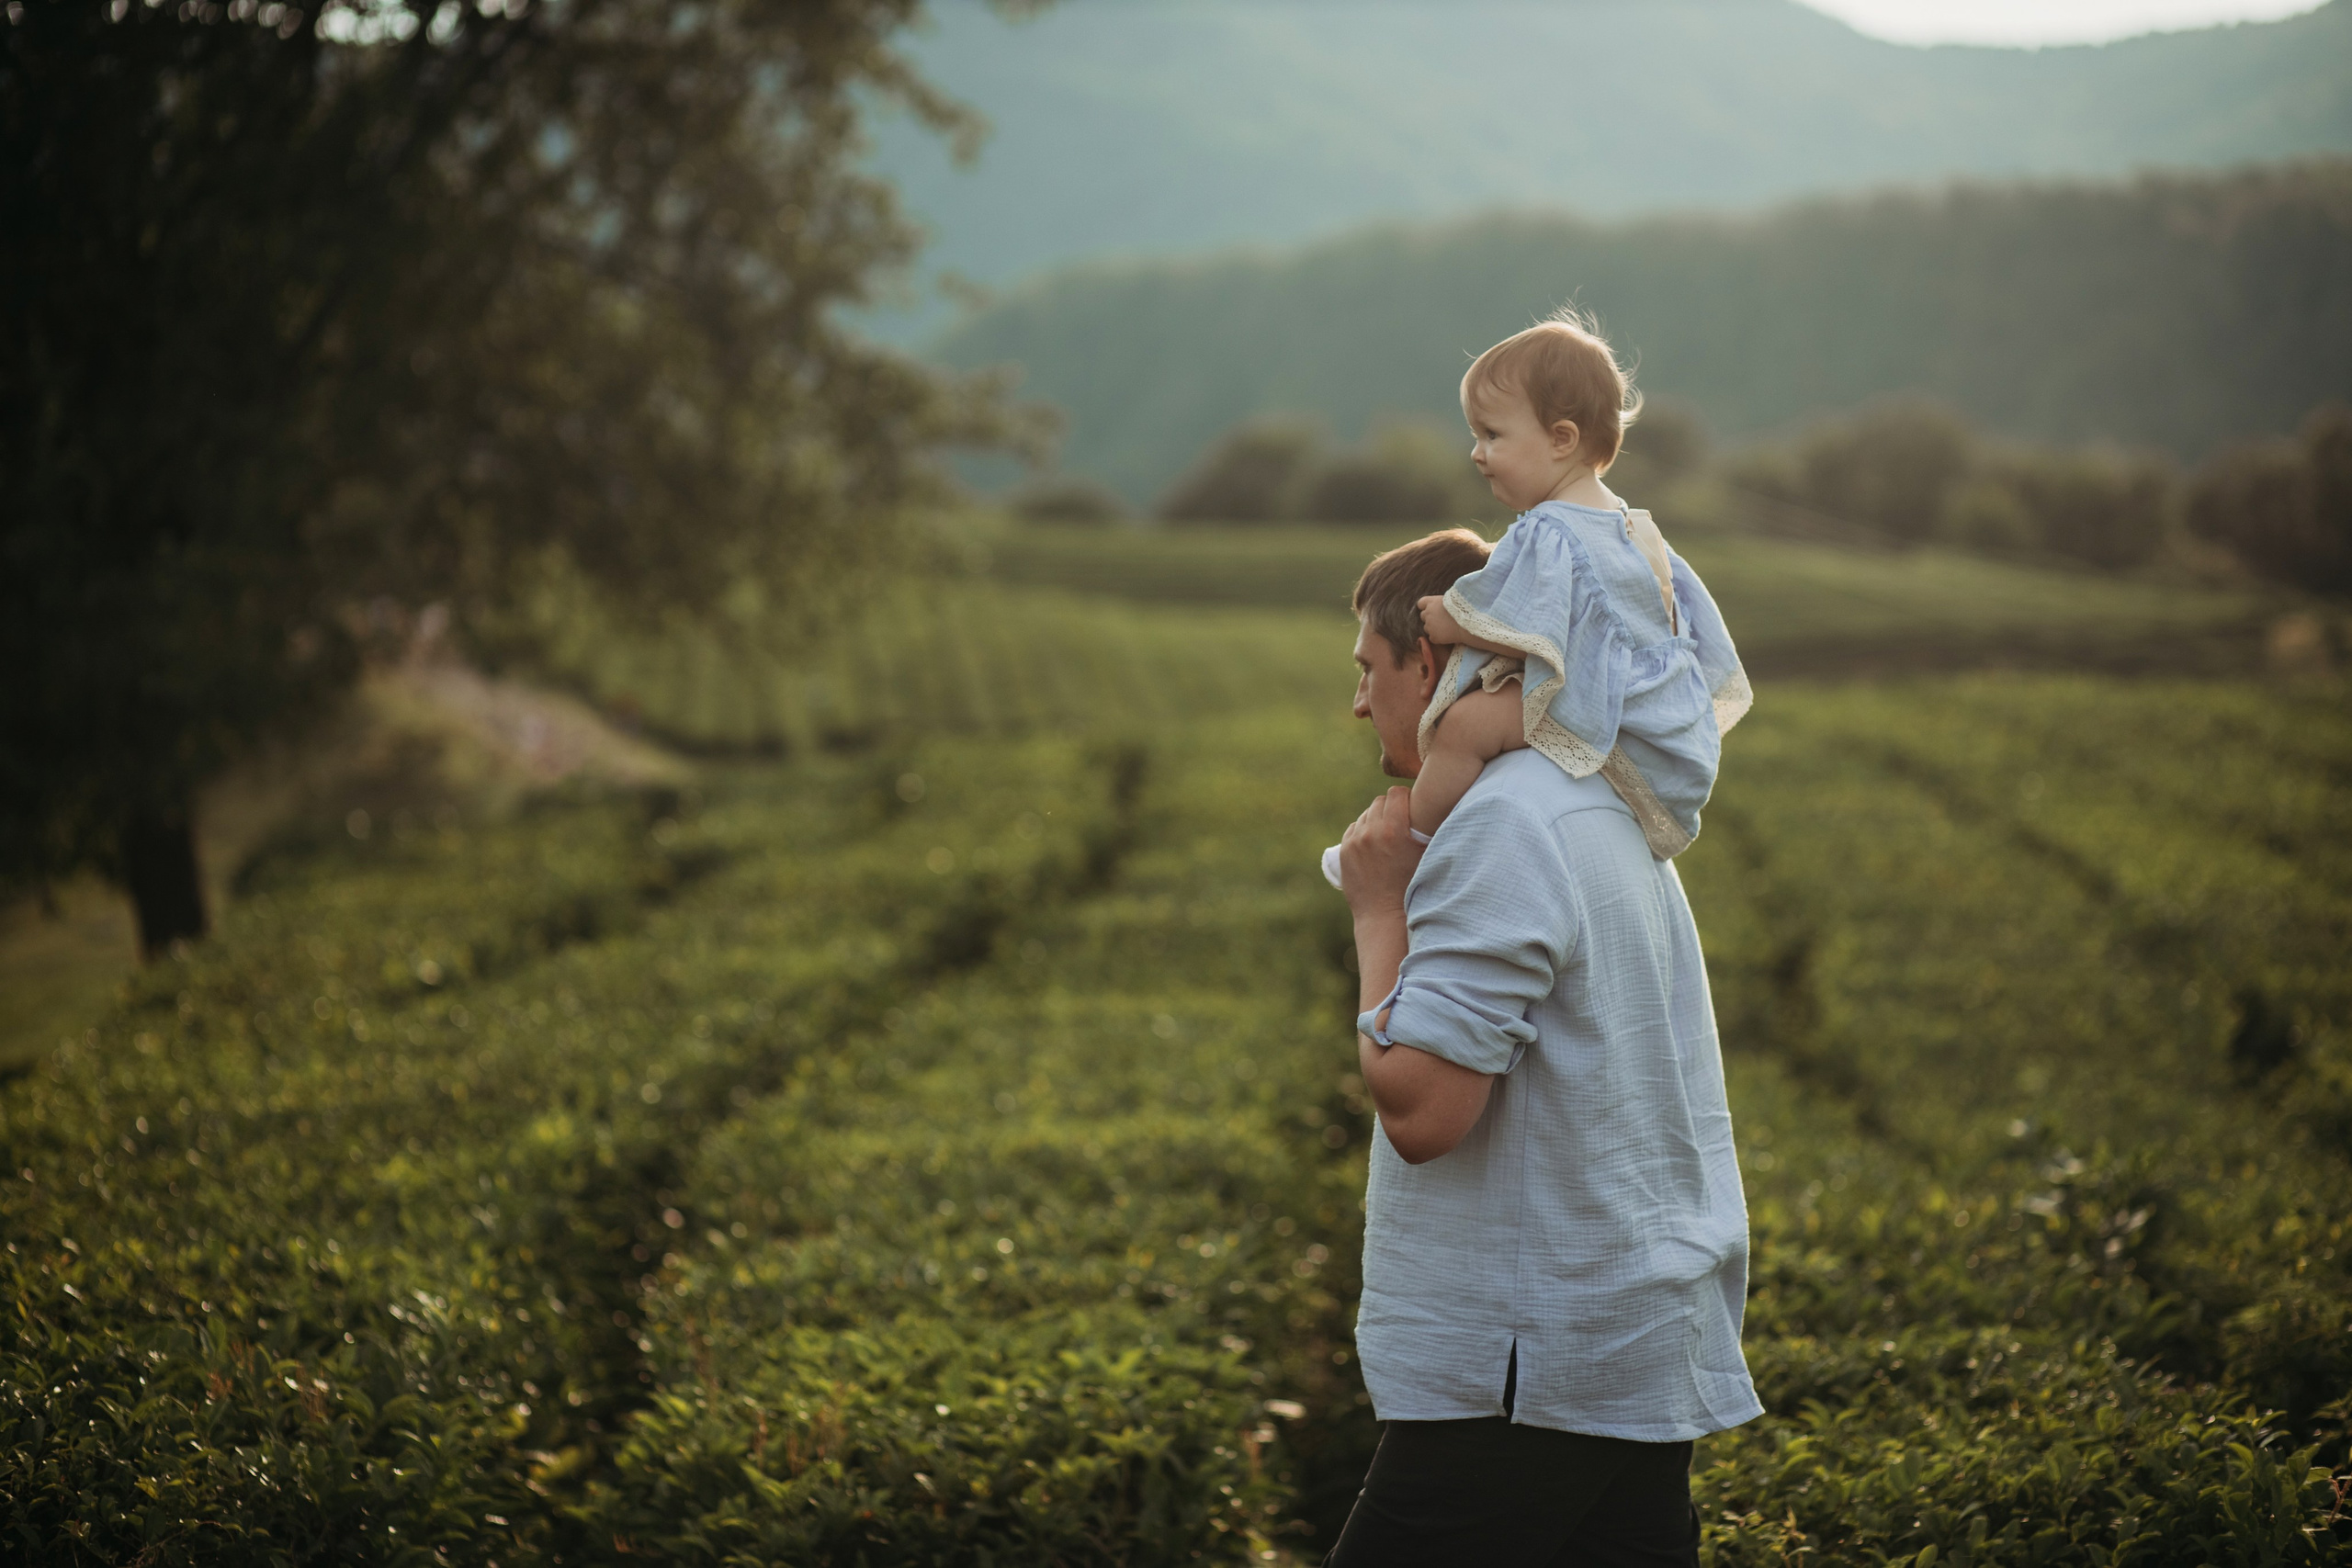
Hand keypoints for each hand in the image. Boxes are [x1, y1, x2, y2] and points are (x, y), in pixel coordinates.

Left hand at [1338, 786, 1422, 916]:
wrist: (1385, 915)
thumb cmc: (1412, 886)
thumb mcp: (1427, 856)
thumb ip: (1429, 830)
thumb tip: (1441, 808)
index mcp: (1393, 829)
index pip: (1397, 793)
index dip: (1406, 797)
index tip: (1412, 805)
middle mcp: (1372, 832)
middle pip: (1380, 801)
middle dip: (1391, 807)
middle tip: (1401, 820)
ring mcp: (1355, 841)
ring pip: (1366, 814)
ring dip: (1376, 818)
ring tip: (1387, 833)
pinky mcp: (1344, 850)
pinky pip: (1354, 828)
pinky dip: (1363, 830)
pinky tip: (1373, 841)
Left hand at [1416, 594, 1464, 645]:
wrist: (1469, 624)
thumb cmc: (1464, 610)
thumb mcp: (1452, 600)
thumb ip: (1441, 602)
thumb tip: (1439, 604)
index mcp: (1432, 602)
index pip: (1420, 603)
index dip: (1425, 606)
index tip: (1432, 609)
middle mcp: (1428, 613)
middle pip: (1423, 616)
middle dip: (1430, 618)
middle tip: (1442, 620)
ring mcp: (1429, 626)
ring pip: (1427, 628)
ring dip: (1433, 628)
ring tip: (1446, 628)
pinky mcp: (1433, 637)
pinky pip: (1432, 638)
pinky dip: (1438, 638)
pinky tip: (1448, 635)